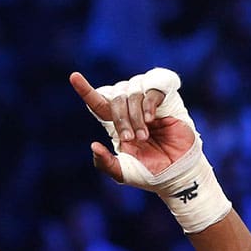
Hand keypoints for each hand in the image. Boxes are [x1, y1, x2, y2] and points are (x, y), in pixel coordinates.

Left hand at [69, 72, 194, 179]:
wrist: (176, 173)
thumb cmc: (149, 173)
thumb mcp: (122, 172)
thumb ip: (105, 163)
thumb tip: (93, 145)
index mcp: (116, 124)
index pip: (97, 102)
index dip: (85, 89)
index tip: (74, 77)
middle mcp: (130, 110)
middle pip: (115, 98)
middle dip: (120, 119)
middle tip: (130, 139)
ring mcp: (147, 104)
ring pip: (131, 93)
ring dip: (135, 116)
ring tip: (144, 136)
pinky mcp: (166, 100)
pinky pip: (151, 91)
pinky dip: (147, 105)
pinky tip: (151, 119)